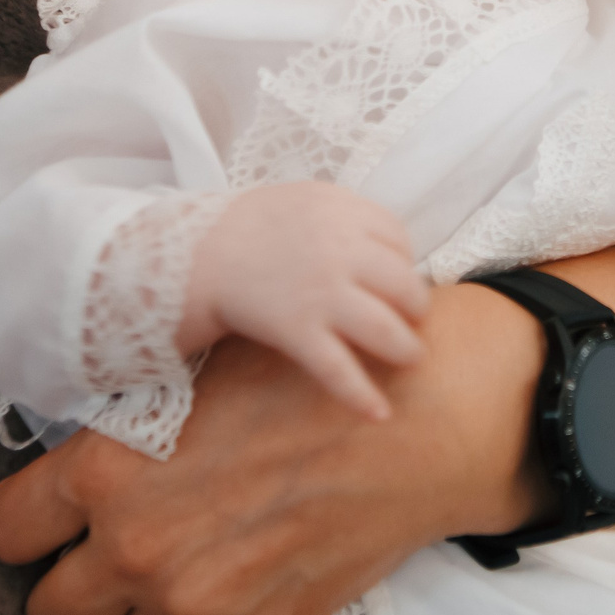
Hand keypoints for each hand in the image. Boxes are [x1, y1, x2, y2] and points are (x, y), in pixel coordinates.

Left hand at [0, 282, 545, 614]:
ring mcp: (199, 604)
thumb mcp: (195, 371)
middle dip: (72, 587)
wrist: (415, 419)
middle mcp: (141, 549)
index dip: (28, 522)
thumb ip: (125, 428)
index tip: (50, 519)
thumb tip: (83, 454)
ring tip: (194, 549)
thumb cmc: (306, 377)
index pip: (7, 531)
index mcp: (108, 474)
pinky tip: (246, 564)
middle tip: (109, 553)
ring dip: (148, 605)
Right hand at [180, 182, 429, 420]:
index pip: (399, 241)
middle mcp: (339, 252)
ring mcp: (320, 294)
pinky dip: (361, 395)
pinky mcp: (298, 331)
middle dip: (416, 308)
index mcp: (342, 212)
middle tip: (414, 321)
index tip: (397, 280)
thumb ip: (351, 217)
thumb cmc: (255, 227)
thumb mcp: (308, 200)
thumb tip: (397, 252)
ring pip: (385, 329)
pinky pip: (338, 369)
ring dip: (406, 348)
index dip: (404, 263)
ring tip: (410, 357)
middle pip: (404, 285)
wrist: (198, 255)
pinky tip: (379, 413)